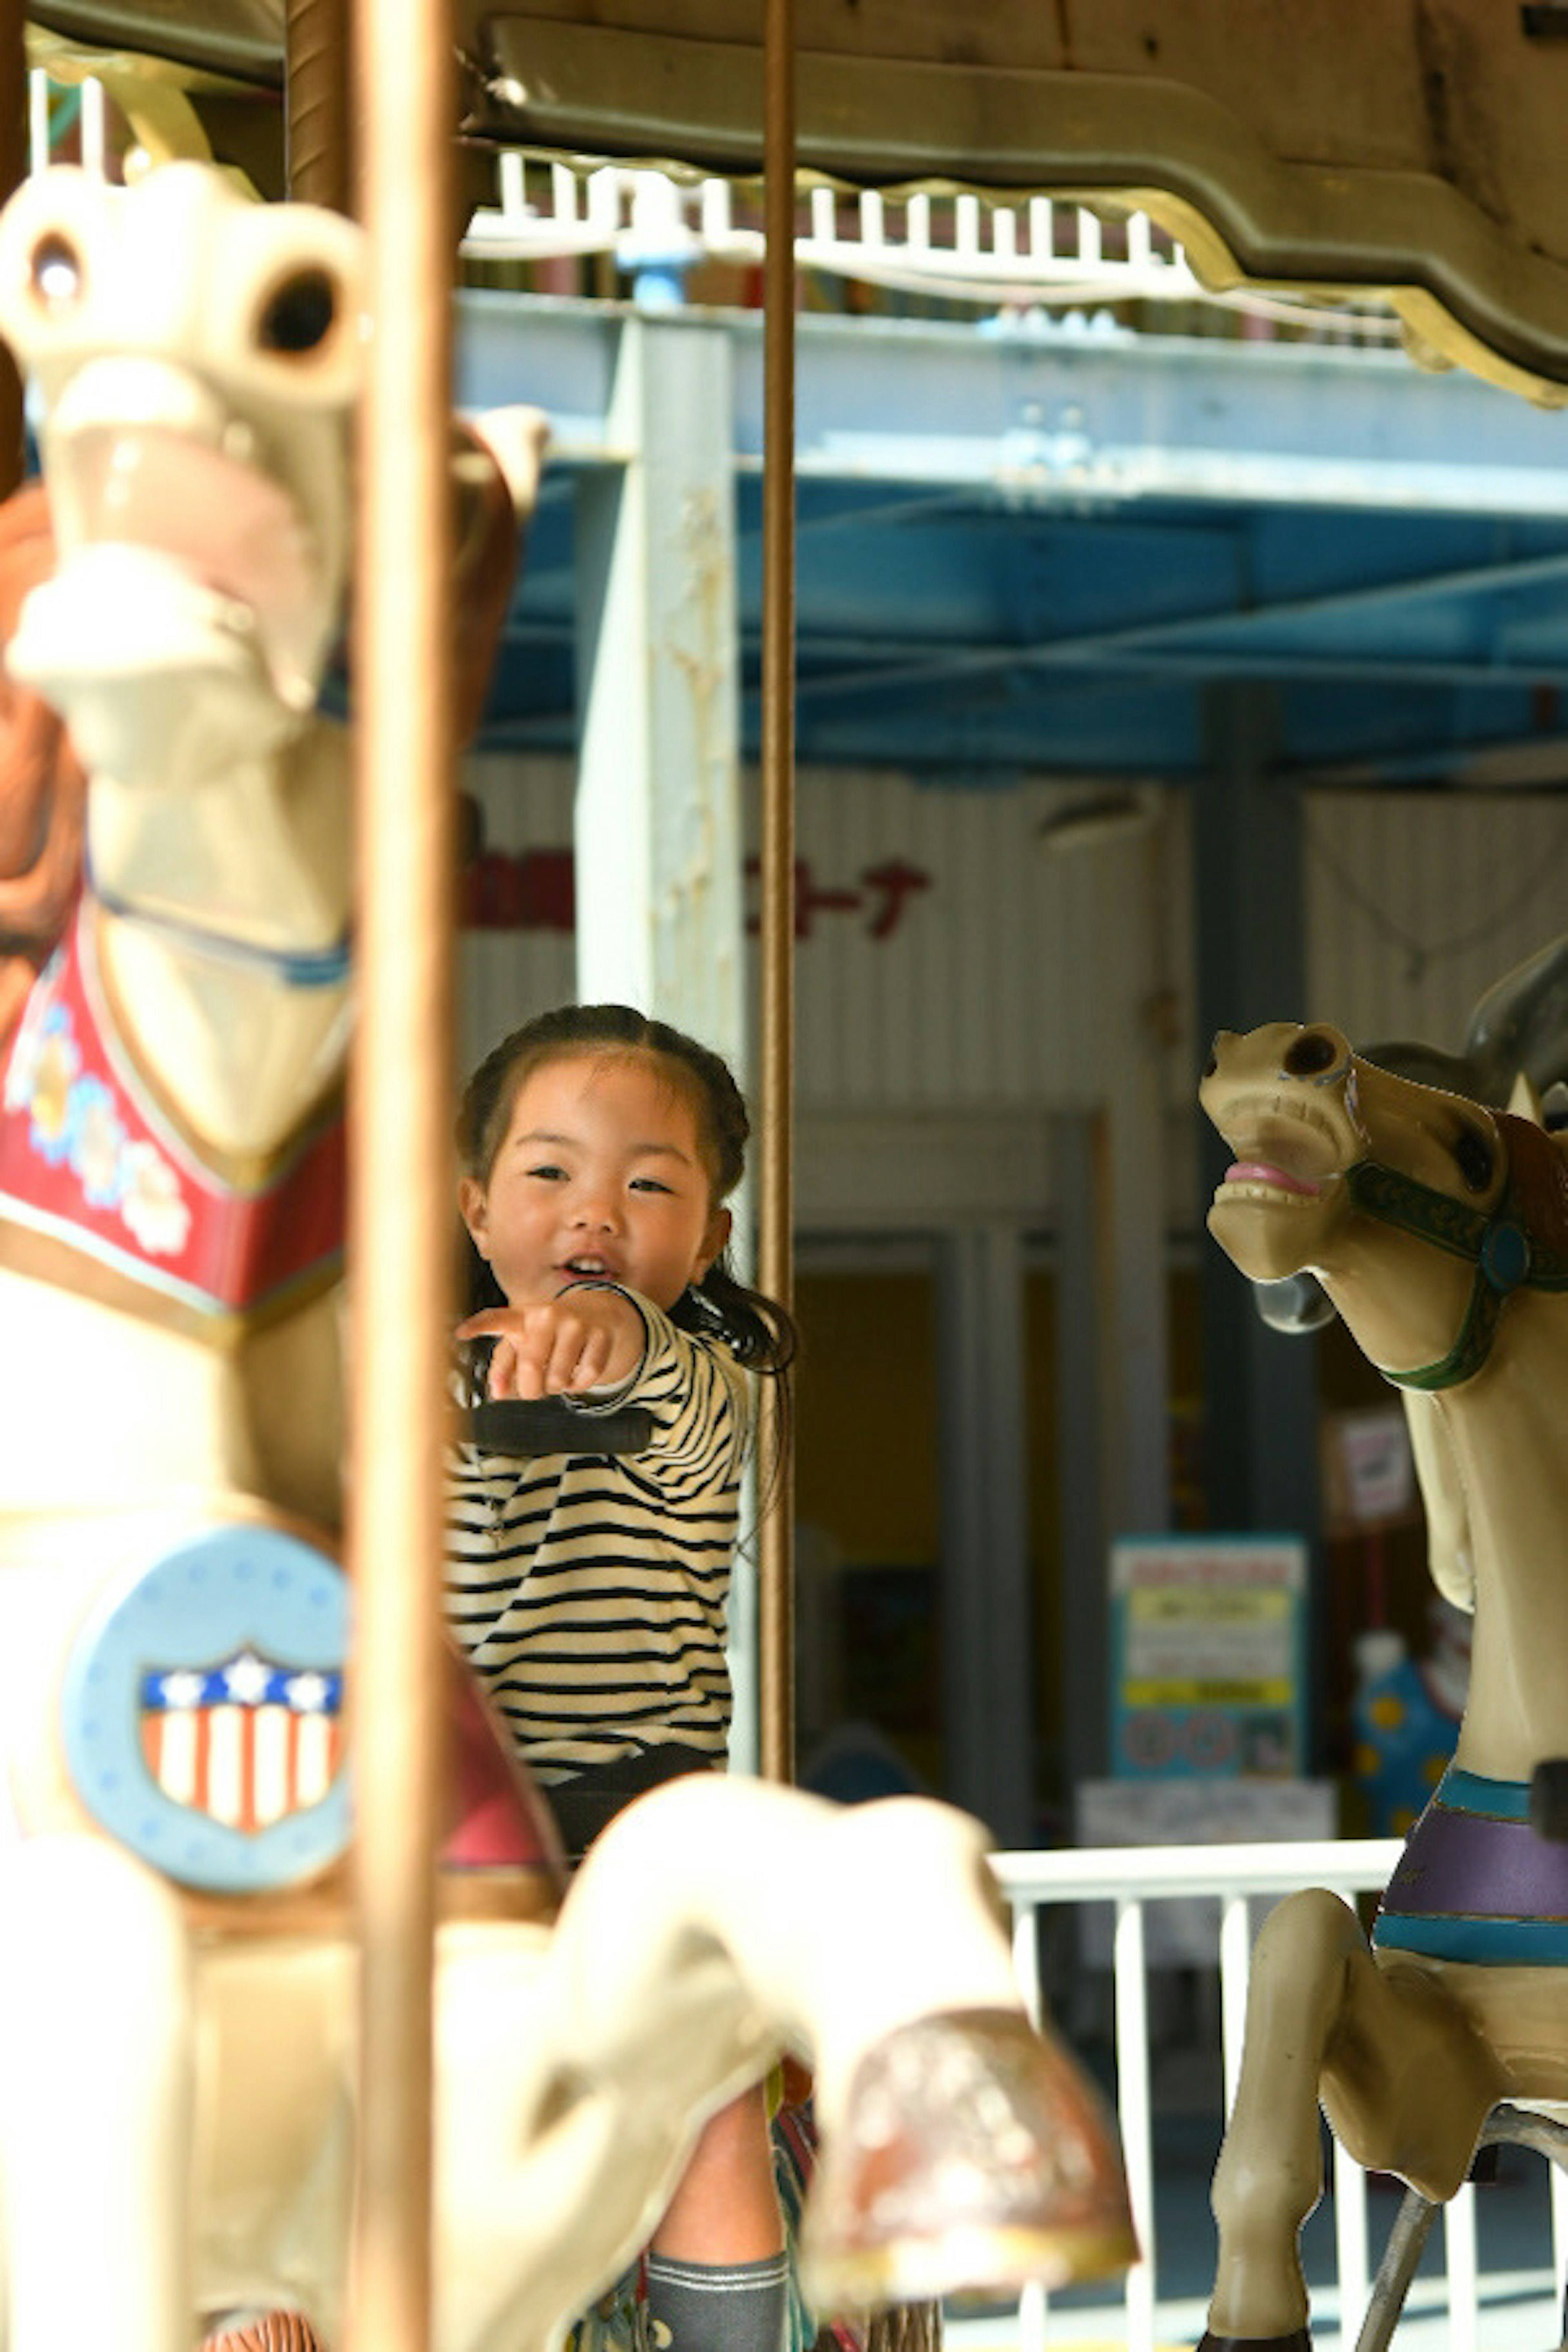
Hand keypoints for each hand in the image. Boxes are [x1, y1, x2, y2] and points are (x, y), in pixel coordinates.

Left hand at [457, 1288, 642, 1400]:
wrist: (597, 1311)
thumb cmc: (551, 1330)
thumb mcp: (525, 1339)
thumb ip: (504, 1366)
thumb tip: (497, 1393)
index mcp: (523, 1316)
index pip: (497, 1319)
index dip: (478, 1326)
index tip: (460, 1332)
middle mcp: (548, 1315)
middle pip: (531, 1367)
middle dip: (531, 1389)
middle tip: (534, 1387)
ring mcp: (576, 1324)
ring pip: (559, 1378)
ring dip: (556, 1387)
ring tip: (557, 1375)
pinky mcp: (600, 1336)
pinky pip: (585, 1378)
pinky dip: (579, 1385)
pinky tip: (576, 1373)